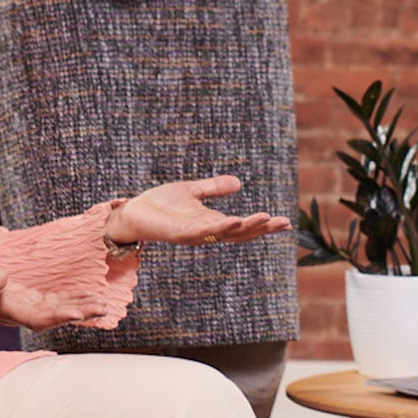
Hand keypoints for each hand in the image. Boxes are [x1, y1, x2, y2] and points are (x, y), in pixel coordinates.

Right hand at [0, 255, 129, 331]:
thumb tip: (2, 277)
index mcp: (6, 309)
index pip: (37, 317)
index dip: (59, 317)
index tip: (80, 314)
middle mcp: (17, 311)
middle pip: (53, 316)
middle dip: (78, 312)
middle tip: (103, 307)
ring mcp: (21, 306)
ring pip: (55, 310)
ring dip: (78, 307)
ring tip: (102, 304)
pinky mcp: (24, 298)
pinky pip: (51, 302)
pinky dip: (68, 300)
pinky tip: (85, 297)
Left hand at [107, 175, 291, 247]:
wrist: (132, 214)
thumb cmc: (160, 204)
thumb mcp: (192, 191)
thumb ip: (213, 189)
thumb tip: (239, 183)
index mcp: (212, 222)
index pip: (243, 226)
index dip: (263, 225)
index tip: (285, 222)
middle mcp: (207, 231)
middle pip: (241, 233)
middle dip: (262, 228)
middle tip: (283, 223)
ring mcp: (195, 234)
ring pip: (227, 233)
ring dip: (247, 227)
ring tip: (265, 218)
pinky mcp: (180, 233)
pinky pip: (205, 231)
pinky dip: (221, 227)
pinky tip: (235, 220)